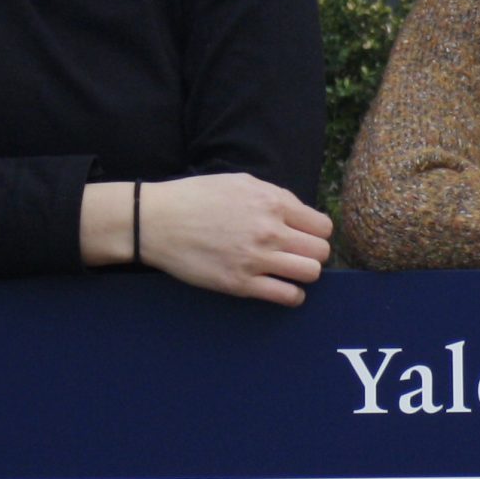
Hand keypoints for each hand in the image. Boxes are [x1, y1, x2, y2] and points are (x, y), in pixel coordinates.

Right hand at [142, 173, 333, 305]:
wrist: (157, 221)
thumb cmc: (196, 198)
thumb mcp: (240, 182)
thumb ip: (275, 196)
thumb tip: (300, 214)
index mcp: (272, 202)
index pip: (322, 226)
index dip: (316, 233)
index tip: (304, 237)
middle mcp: (270, 230)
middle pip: (321, 251)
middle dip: (313, 253)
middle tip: (297, 255)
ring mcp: (256, 259)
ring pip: (311, 273)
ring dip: (305, 274)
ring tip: (289, 271)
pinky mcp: (241, 284)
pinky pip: (287, 296)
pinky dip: (292, 295)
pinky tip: (282, 288)